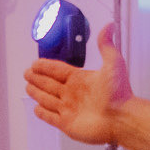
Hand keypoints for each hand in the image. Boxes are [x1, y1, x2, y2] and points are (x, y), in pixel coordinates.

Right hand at [26, 21, 131, 145]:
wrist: (122, 118)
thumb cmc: (119, 93)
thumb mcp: (113, 63)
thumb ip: (107, 45)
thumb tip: (110, 25)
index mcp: (80, 79)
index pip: (57, 71)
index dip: (45, 67)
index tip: (35, 63)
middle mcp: (73, 93)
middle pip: (49, 84)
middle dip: (37, 78)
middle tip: (27, 73)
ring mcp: (69, 109)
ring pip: (47, 99)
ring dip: (37, 93)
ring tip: (28, 87)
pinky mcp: (67, 124)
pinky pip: (51, 117)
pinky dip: (43, 113)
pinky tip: (37, 108)